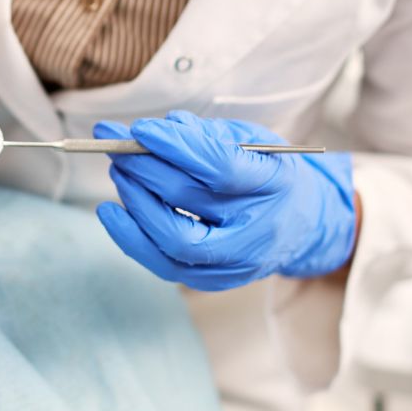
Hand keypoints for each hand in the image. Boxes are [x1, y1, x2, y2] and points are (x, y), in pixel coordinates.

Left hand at [94, 110, 355, 290]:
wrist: (300, 224)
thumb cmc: (268, 174)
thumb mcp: (253, 141)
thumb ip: (209, 134)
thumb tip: (162, 129)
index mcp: (275, 182)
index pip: (220, 166)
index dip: (175, 146)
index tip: (141, 129)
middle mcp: (257, 227)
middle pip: (189, 199)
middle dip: (144, 168)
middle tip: (118, 145)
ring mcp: (235, 261)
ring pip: (174, 238)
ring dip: (135, 201)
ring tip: (119, 171)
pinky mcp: (212, 281)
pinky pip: (164, 264)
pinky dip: (131, 237)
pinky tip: (111, 212)